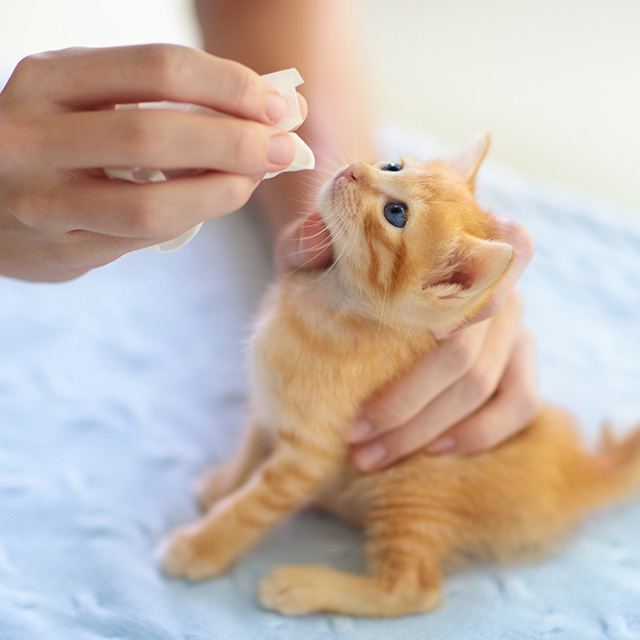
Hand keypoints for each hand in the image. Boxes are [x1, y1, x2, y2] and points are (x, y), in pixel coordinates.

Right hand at [0, 44, 300, 281]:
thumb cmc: (54, 138)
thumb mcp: (91, 97)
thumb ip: (167, 99)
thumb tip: (276, 106)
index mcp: (46, 80)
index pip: (156, 69)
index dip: (229, 86)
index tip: (279, 104)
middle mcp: (34, 139)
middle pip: (155, 137)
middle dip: (236, 142)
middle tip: (286, 147)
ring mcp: (42, 204)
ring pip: (150, 206)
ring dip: (221, 193)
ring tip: (254, 179)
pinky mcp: (60, 252)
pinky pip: (143, 240)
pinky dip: (191, 218)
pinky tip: (214, 200)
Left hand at [276, 214, 537, 469]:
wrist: (365, 277)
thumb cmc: (342, 263)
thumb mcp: (318, 248)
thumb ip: (311, 241)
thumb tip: (312, 237)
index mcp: (460, 241)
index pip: (494, 255)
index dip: (465, 301)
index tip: (422, 339)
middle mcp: (496, 282)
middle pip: (464, 350)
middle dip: (405, 404)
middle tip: (353, 436)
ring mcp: (512, 323)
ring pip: (486, 384)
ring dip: (428, 429)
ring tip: (371, 457)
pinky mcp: (518, 360)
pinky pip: (520, 404)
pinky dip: (477, 434)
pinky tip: (432, 450)